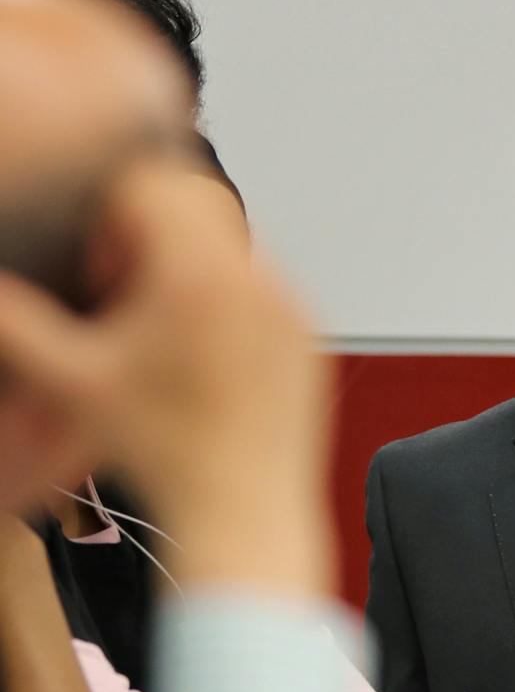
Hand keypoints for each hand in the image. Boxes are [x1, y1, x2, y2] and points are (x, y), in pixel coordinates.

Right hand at [0, 159, 333, 596]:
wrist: (243, 509)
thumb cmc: (167, 454)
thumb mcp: (74, 382)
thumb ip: (16, 322)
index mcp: (201, 273)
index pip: (151, 182)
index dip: (109, 219)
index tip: (101, 273)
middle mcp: (258, 278)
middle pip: (193, 204)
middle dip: (148, 236)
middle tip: (125, 299)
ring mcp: (292, 304)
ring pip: (232, 242)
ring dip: (188, 265)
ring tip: (161, 332)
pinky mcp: (309, 333)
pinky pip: (266, 284)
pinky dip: (229, 298)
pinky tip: (201, 354)